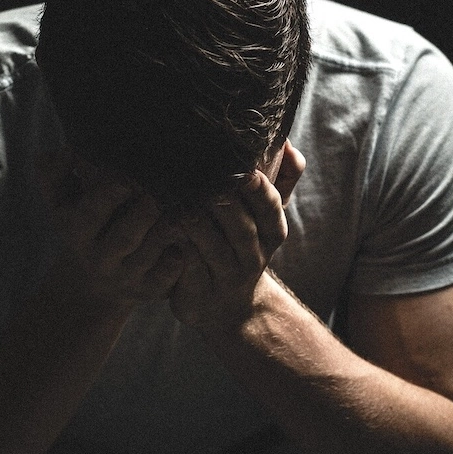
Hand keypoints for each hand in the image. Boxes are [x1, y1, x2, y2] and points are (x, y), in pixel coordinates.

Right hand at [36, 149, 185, 307]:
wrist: (91, 285)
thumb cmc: (83, 227)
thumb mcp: (61, 203)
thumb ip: (54, 175)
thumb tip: (64, 151)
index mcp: (79, 232)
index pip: (90, 214)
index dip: (107, 196)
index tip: (124, 178)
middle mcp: (102, 257)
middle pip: (123, 238)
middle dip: (140, 217)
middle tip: (155, 197)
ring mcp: (127, 275)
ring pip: (148, 256)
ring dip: (164, 235)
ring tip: (181, 215)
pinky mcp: (150, 289)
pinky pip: (167, 277)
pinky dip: (178, 260)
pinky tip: (189, 242)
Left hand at [169, 141, 304, 329]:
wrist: (228, 308)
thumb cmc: (242, 246)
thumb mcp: (265, 218)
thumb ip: (281, 180)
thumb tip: (290, 144)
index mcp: (271, 233)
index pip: (270, 209)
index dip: (260, 192)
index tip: (247, 171)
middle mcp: (253, 256)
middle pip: (241, 228)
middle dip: (224, 204)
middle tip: (204, 180)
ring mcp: (226, 277)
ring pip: (212, 248)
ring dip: (197, 224)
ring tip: (180, 203)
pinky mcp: (199, 293)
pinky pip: (188, 268)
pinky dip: (177, 249)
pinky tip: (163, 228)